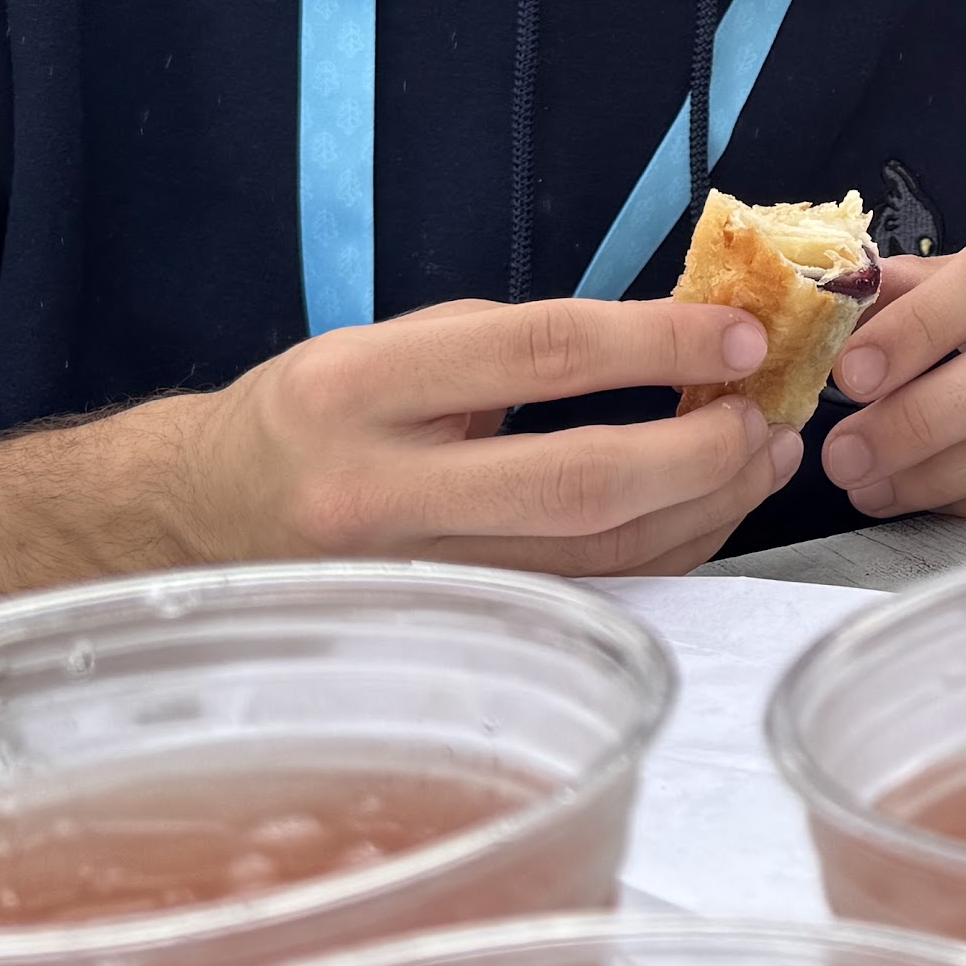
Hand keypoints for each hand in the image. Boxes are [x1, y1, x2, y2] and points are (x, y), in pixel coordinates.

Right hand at [178, 297, 801, 576]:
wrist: (198, 521)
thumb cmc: (310, 417)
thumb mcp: (383, 346)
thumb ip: (511, 343)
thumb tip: (669, 338)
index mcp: (359, 390)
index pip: (540, 355)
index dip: (658, 343)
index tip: (743, 334)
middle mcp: (379, 494)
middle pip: (582, 484)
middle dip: (701, 451)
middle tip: (766, 416)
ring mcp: (411, 580)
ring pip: (596, 556)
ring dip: (702, 507)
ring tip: (759, 458)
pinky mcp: (444, 630)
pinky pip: (582, 593)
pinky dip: (661, 551)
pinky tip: (704, 510)